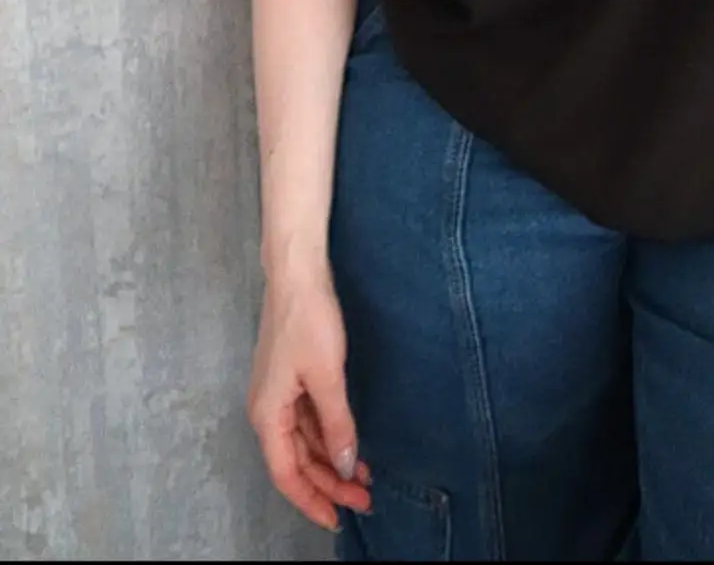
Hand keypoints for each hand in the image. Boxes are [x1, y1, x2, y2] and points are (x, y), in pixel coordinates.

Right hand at [246, 263, 373, 533]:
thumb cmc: (308, 322)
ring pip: (304, 442)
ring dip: (332, 461)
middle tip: (365, 500)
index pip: (286, 474)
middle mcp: (268, 411)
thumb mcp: (327, 377)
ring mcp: (279, 394)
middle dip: (329, 484)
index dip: (311, 500)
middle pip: (296, 462)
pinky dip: (329, 435)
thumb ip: (337, 425)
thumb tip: (347, 467)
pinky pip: (308, 420)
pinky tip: (351, 443)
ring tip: (365, 477)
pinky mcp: (291, 378)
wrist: (297, 273)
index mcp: (267, 416)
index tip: (338, 519)